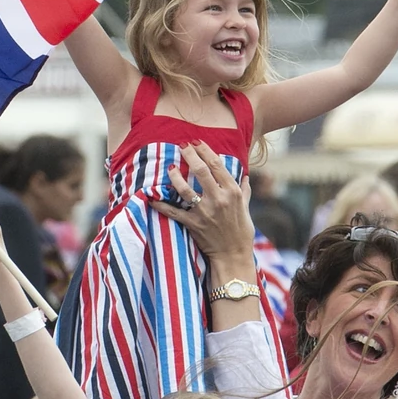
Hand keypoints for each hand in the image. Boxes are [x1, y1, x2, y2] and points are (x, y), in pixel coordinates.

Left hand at [150, 141, 255, 258]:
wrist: (233, 256)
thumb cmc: (241, 232)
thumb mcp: (246, 209)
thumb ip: (244, 190)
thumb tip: (244, 176)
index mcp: (233, 192)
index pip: (217, 165)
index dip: (205, 151)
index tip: (197, 142)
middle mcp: (219, 199)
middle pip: (201, 171)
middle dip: (190, 155)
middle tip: (182, 146)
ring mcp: (205, 212)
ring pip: (185, 189)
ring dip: (175, 176)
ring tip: (170, 167)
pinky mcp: (193, 224)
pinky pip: (173, 212)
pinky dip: (161, 205)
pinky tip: (151, 196)